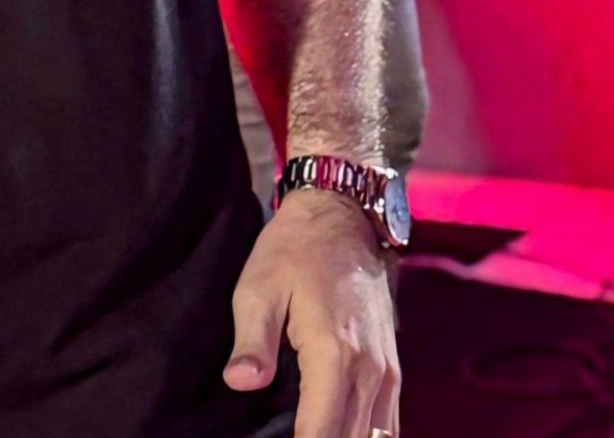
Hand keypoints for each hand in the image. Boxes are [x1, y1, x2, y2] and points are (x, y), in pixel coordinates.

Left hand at [225, 189, 399, 436]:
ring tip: (310, 436)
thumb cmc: (294, 250)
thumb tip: (240, 383)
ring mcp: (387, 373)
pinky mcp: (392, 369)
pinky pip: (387, 425)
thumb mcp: (258, 287)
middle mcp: (369, 372)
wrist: (342, 216)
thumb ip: (252, 341)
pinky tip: (339, 434)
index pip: (320, 434)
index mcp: (334, 356)